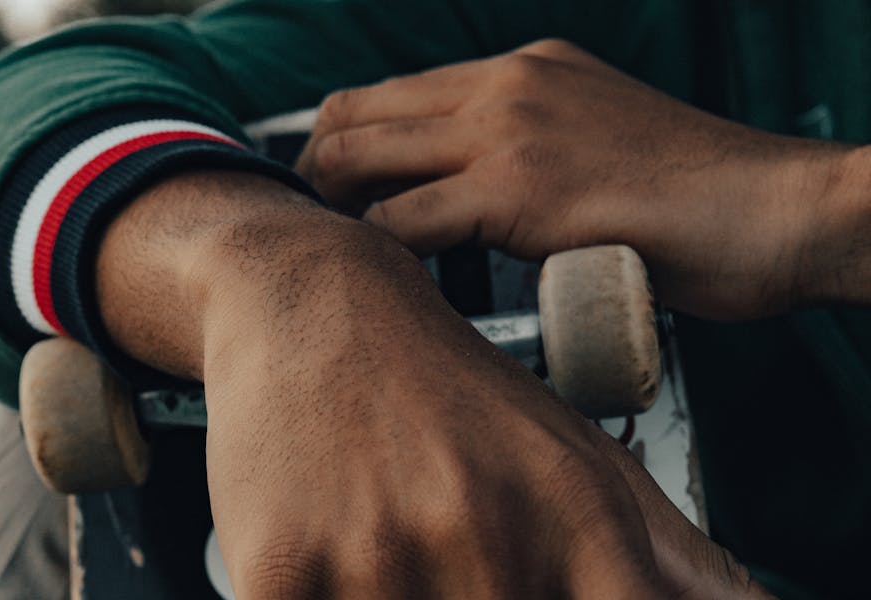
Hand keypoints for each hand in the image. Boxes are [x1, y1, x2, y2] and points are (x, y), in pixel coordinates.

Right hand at [92, 171, 767, 597]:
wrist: (310, 298)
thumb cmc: (440, 377)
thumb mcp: (569, 448)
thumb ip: (665, 550)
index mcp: (572, 517)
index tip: (558, 595)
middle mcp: (484, 537)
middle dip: (473, 599)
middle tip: (450, 552)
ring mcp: (381, 557)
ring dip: (394, 599)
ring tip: (383, 550)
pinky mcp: (282, 571)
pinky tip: (331, 563)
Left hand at [296, 39, 852, 319]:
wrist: (774, 209)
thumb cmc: (696, 194)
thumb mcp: (597, 140)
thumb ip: (530, 153)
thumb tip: (471, 197)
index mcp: (521, 71)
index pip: (390, 93)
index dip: (341, 141)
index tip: (331, 192)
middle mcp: (504, 87)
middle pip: (356, 115)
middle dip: (318, 175)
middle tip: (316, 230)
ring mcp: (509, 132)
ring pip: (364, 161)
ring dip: (337, 215)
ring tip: (340, 261)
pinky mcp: (520, 190)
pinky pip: (406, 223)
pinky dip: (380, 255)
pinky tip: (384, 283)